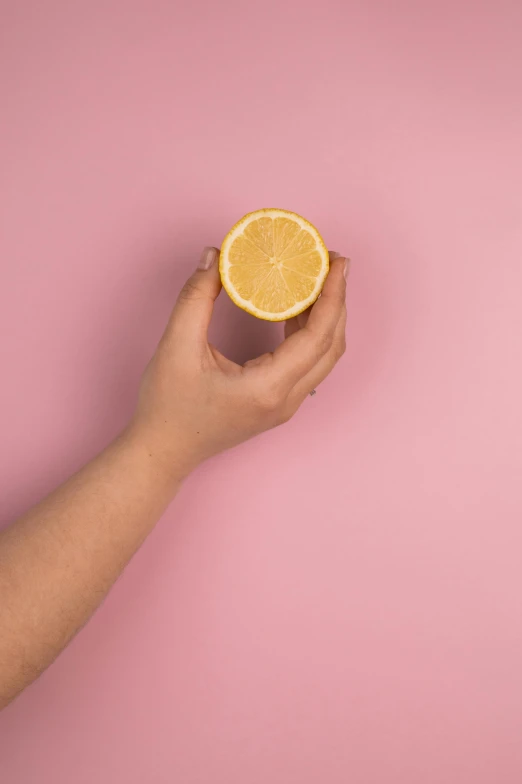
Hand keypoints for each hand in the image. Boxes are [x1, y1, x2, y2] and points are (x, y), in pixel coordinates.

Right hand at [127, 246, 348, 480]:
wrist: (162, 452)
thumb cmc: (167, 407)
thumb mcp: (176, 346)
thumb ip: (196, 297)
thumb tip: (215, 257)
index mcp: (268, 388)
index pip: (318, 336)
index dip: (332, 295)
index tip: (338, 261)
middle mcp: (285, 400)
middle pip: (331, 346)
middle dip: (337, 301)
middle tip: (332, 263)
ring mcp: (284, 406)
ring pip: (322, 357)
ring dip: (325, 317)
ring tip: (316, 280)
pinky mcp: (276, 404)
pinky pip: (306, 364)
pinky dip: (309, 333)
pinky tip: (294, 308)